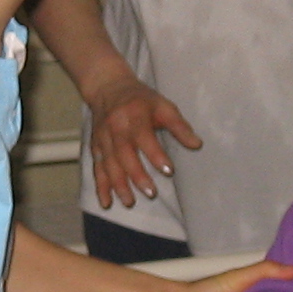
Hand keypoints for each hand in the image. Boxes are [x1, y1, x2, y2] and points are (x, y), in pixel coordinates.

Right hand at [85, 76, 199, 209]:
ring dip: (118, 185)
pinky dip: (100, 187)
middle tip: (151, 193)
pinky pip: (97, 169)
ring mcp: (103, 139)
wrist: (108, 88)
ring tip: (130, 202)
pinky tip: (106, 203)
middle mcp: (116, 128)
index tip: (168, 171)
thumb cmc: (140, 99)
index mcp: (135, 116)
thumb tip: (197, 145)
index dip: (156, 154)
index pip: (144, 137)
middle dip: (137, 175)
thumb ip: (179, 126)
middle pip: (124, 154)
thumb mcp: (162, 105)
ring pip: (109, 164)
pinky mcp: (95, 147)